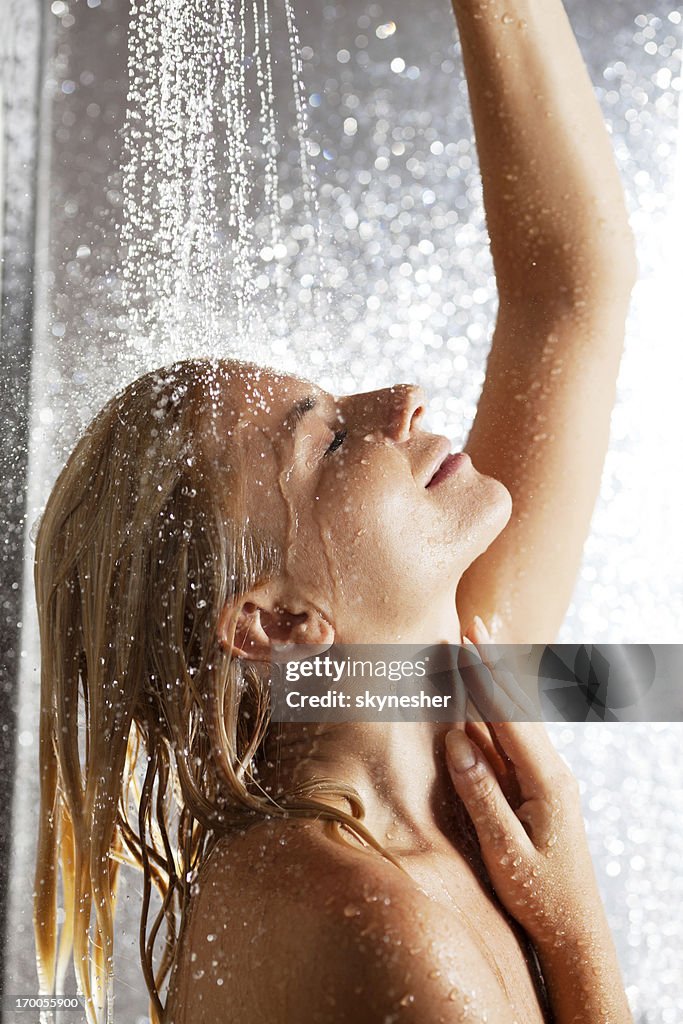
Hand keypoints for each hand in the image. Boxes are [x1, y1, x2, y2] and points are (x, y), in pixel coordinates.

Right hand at [446, 617, 602, 948]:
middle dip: (492, 664)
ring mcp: (545, 779)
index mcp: (546, 780)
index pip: (509, 716)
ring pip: (513, 722)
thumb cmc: (540, 897)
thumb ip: (481, 794)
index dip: (485, 676)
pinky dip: (493, 714)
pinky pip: (510, 744)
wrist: (575, 931)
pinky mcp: (537, 791)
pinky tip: (481, 703)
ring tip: (475, 649)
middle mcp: (550, 771)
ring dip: (492, 683)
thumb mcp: (506, 851)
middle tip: (473, 623)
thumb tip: (456, 740)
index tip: (466, 640)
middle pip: (515, 707)